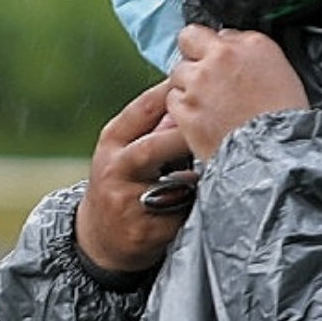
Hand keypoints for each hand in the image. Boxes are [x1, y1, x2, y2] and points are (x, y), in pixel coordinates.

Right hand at [75, 82, 197, 277]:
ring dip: (198, 179)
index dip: (178, 94)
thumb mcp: (127, 147)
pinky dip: (198, 207)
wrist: (100, 237)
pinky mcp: (144, 232)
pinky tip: (202, 205)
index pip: (145, 108)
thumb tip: (194, 97)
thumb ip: (156, 125)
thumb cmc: (125, 180)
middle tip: (222, 129)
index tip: (207, 84)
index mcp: (112, 140)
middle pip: (155, 146)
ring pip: (176, 185)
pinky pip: (184, 214)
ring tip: (213, 171)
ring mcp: (127, 203)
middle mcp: (115, 169)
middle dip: (189, 137)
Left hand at [168, 26, 307, 159]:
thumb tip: (229, 44)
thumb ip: (249, 53)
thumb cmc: (284, 120)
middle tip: (203, 77)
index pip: (219, 30)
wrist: (276, 155)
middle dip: (193, 56)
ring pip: (178, 72)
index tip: (215, 58)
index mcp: (252, 44)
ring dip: (186, 85)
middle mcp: (223, 56)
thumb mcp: (281, 73)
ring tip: (207, 105)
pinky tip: (200, 119)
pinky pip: (172, 99)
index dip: (214, 46)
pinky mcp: (185, 109)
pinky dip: (181, 108)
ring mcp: (200, 82)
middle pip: (189, 40)